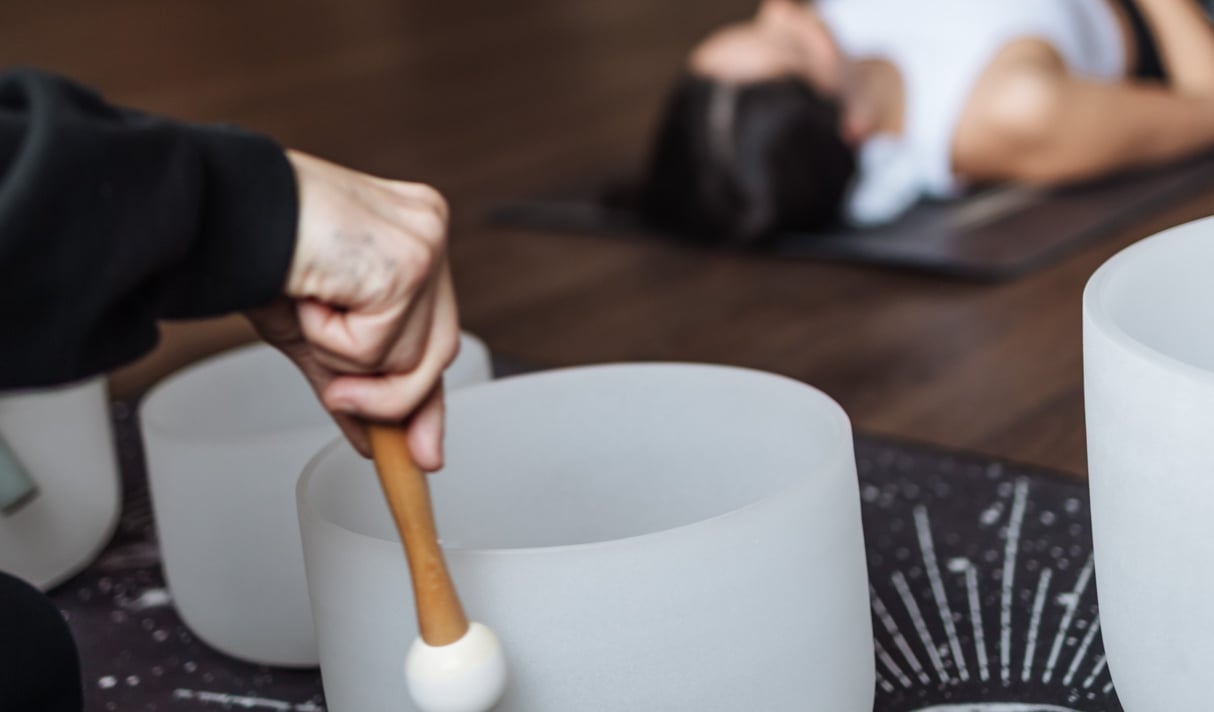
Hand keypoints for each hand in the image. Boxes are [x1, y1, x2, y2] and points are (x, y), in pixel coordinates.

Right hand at [246, 150, 459, 469]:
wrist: (219, 207)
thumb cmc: (256, 249)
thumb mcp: (315, 331)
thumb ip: (354, 381)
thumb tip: (373, 440)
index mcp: (412, 235)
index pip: (437, 332)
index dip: (427, 398)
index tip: (424, 452)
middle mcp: (428, 230)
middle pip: (436, 352)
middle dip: (389, 398)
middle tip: (340, 399)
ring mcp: (424, 242)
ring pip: (403, 358)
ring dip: (339, 352)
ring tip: (308, 302)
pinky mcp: (408, 261)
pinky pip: (375, 347)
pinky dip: (328, 336)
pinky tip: (309, 293)